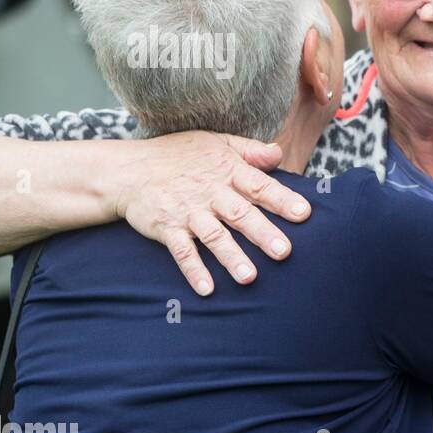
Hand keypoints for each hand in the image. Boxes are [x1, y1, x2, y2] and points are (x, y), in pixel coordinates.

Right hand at [114, 131, 311, 295]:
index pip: (259, 186)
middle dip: (262, 233)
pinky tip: (207, 289)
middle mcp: (211, 193)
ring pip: (214, 237)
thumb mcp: (216, 143)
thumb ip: (249, 151)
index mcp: (228, 172)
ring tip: (250, 278)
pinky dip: (194, 270)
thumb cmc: (179, 156)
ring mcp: (188, 212)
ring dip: (231, 257)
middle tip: (284, 252)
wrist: (128, 170)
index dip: (282, 199)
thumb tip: (279, 153)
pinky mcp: (167, 228)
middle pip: (240, 214)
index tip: (304, 213)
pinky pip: (182, 252)